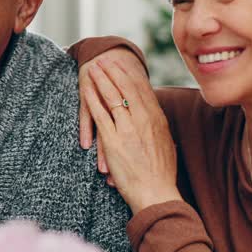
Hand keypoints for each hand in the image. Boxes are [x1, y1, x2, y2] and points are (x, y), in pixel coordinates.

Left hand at [83, 59, 181, 212]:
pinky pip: (100, 112)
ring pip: (113, 96)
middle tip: (105, 59)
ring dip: (102, 79)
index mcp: (157, 120)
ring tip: (93, 67)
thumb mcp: (165, 146)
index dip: (131, 75)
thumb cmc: (161, 175)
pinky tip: (85, 87)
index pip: (143, 90)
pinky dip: (92, 97)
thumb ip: (159, 132)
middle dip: (115, 71)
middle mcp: (144, 120)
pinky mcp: (114, 139)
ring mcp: (128, 128)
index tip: (123, 65)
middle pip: (127, 88)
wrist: (156, 192)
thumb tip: (158, 124)